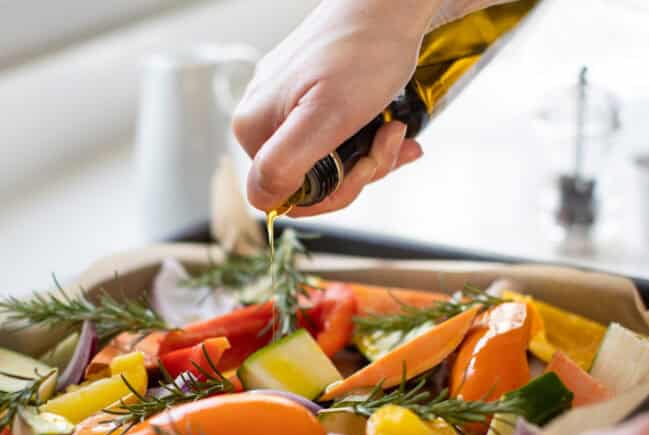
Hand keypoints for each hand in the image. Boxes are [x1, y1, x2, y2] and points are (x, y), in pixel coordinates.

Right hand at [232, 0, 439, 215]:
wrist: (388, 4)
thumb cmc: (363, 52)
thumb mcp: (325, 118)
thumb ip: (284, 163)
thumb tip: (260, 200)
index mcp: (254, 128)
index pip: (281, 196)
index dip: (329, 194)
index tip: (362, 168)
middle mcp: (262, 118)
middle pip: (308, 180)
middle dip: (357, 172)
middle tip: (387, 143)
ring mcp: (285, 106)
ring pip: (326, 162)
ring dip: (369, 156)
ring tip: (393, 130)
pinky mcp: (307, 97)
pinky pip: (334, 138)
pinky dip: (367, 140)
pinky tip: (390, 127)